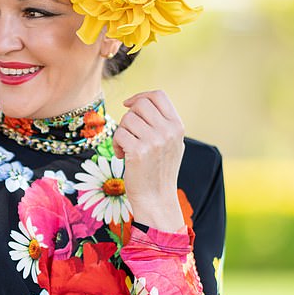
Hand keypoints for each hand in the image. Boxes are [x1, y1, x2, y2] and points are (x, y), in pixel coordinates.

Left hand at [112, 89, 184, 231]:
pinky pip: (118, 134)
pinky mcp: (139, 151)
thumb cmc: (159, 171)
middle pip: (140, 104)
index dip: (141, 96)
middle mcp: (168, 131)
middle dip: (129, 116)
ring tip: (126, 148)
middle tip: (128, 133)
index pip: (159, 95)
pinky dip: (116, 144)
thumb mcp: (171, 143)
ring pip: (127, 119)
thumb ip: (162, 123)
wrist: (156, 199)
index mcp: (177, 126)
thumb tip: (141, 101)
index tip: (129, 105)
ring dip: (122, 132)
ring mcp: (154, 141)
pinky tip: (123, 156)